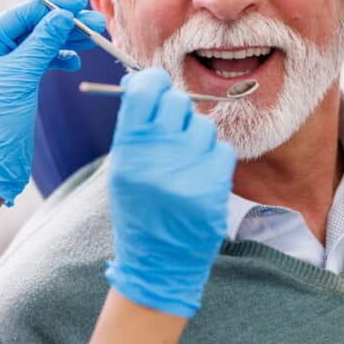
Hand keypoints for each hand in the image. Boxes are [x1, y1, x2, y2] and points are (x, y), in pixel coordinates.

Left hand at [0, 0, 105, 204]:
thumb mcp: (21, 75)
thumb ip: (43, 42)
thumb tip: (62, 15)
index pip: (20, 16)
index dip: (50, 7)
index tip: (77, 2)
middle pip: (32, 28)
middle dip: (64, 24)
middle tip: (94, 21)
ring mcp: (4, 68)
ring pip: (40, 44)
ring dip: (67, 40)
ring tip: (93, 38)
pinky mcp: (18, 84)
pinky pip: (41, 62)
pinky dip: (59, 59)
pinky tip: (74, 60)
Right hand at [105, 68, 235, 317]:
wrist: (157, 262)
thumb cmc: (138, 209)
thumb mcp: (122, 169)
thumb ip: (133, 127)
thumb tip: (143, 81)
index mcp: (128, 150)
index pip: (145, 91)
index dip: (152, 82)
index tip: (155, 85)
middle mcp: (157, 157)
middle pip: (176, 102)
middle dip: (175, 111)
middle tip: (171, 129)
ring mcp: (188, 171)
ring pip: (203, 125)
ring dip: (196, 137)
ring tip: (184, 162)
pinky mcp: (214, 187)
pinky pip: (221, 149)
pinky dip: (213, 159)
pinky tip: (199, 176)